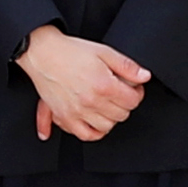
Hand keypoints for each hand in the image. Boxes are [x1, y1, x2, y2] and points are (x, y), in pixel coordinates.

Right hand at [19, 28, 154, 140]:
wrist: (42, 53)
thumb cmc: (70, 51)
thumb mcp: (103, 52)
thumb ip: (127, 66)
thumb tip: (144, 77)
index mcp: (104, 85)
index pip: (132, 101)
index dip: (136, 93)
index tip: (132, 88)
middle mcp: (91, 102)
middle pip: (121, 115)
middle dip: (124, 104)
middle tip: (118, 93)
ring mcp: (77, 112)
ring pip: (106, 127)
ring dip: (110, 117)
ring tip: (106, 105)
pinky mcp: (64, 117)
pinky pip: (85, 135)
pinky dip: (93, 132)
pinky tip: (94, 121)